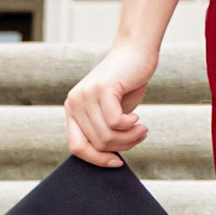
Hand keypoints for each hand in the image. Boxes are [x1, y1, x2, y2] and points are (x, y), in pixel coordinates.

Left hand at [65, 42, 152, 166]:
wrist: (136, 52)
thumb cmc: (126, 83)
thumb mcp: (112, 112)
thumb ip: (105, 132)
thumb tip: (107, 159)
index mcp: (73, 110)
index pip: (77, 147)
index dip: (97, 160)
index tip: (117, 162)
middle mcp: (74, 102)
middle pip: (97, 143)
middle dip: (122, 146)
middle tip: (140, 136)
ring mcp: (86, 95)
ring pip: (106, 135)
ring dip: (130, 137)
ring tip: (142, 129)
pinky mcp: (102, 88)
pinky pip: (115, 122)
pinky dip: (130, 126)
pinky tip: (137, 118)